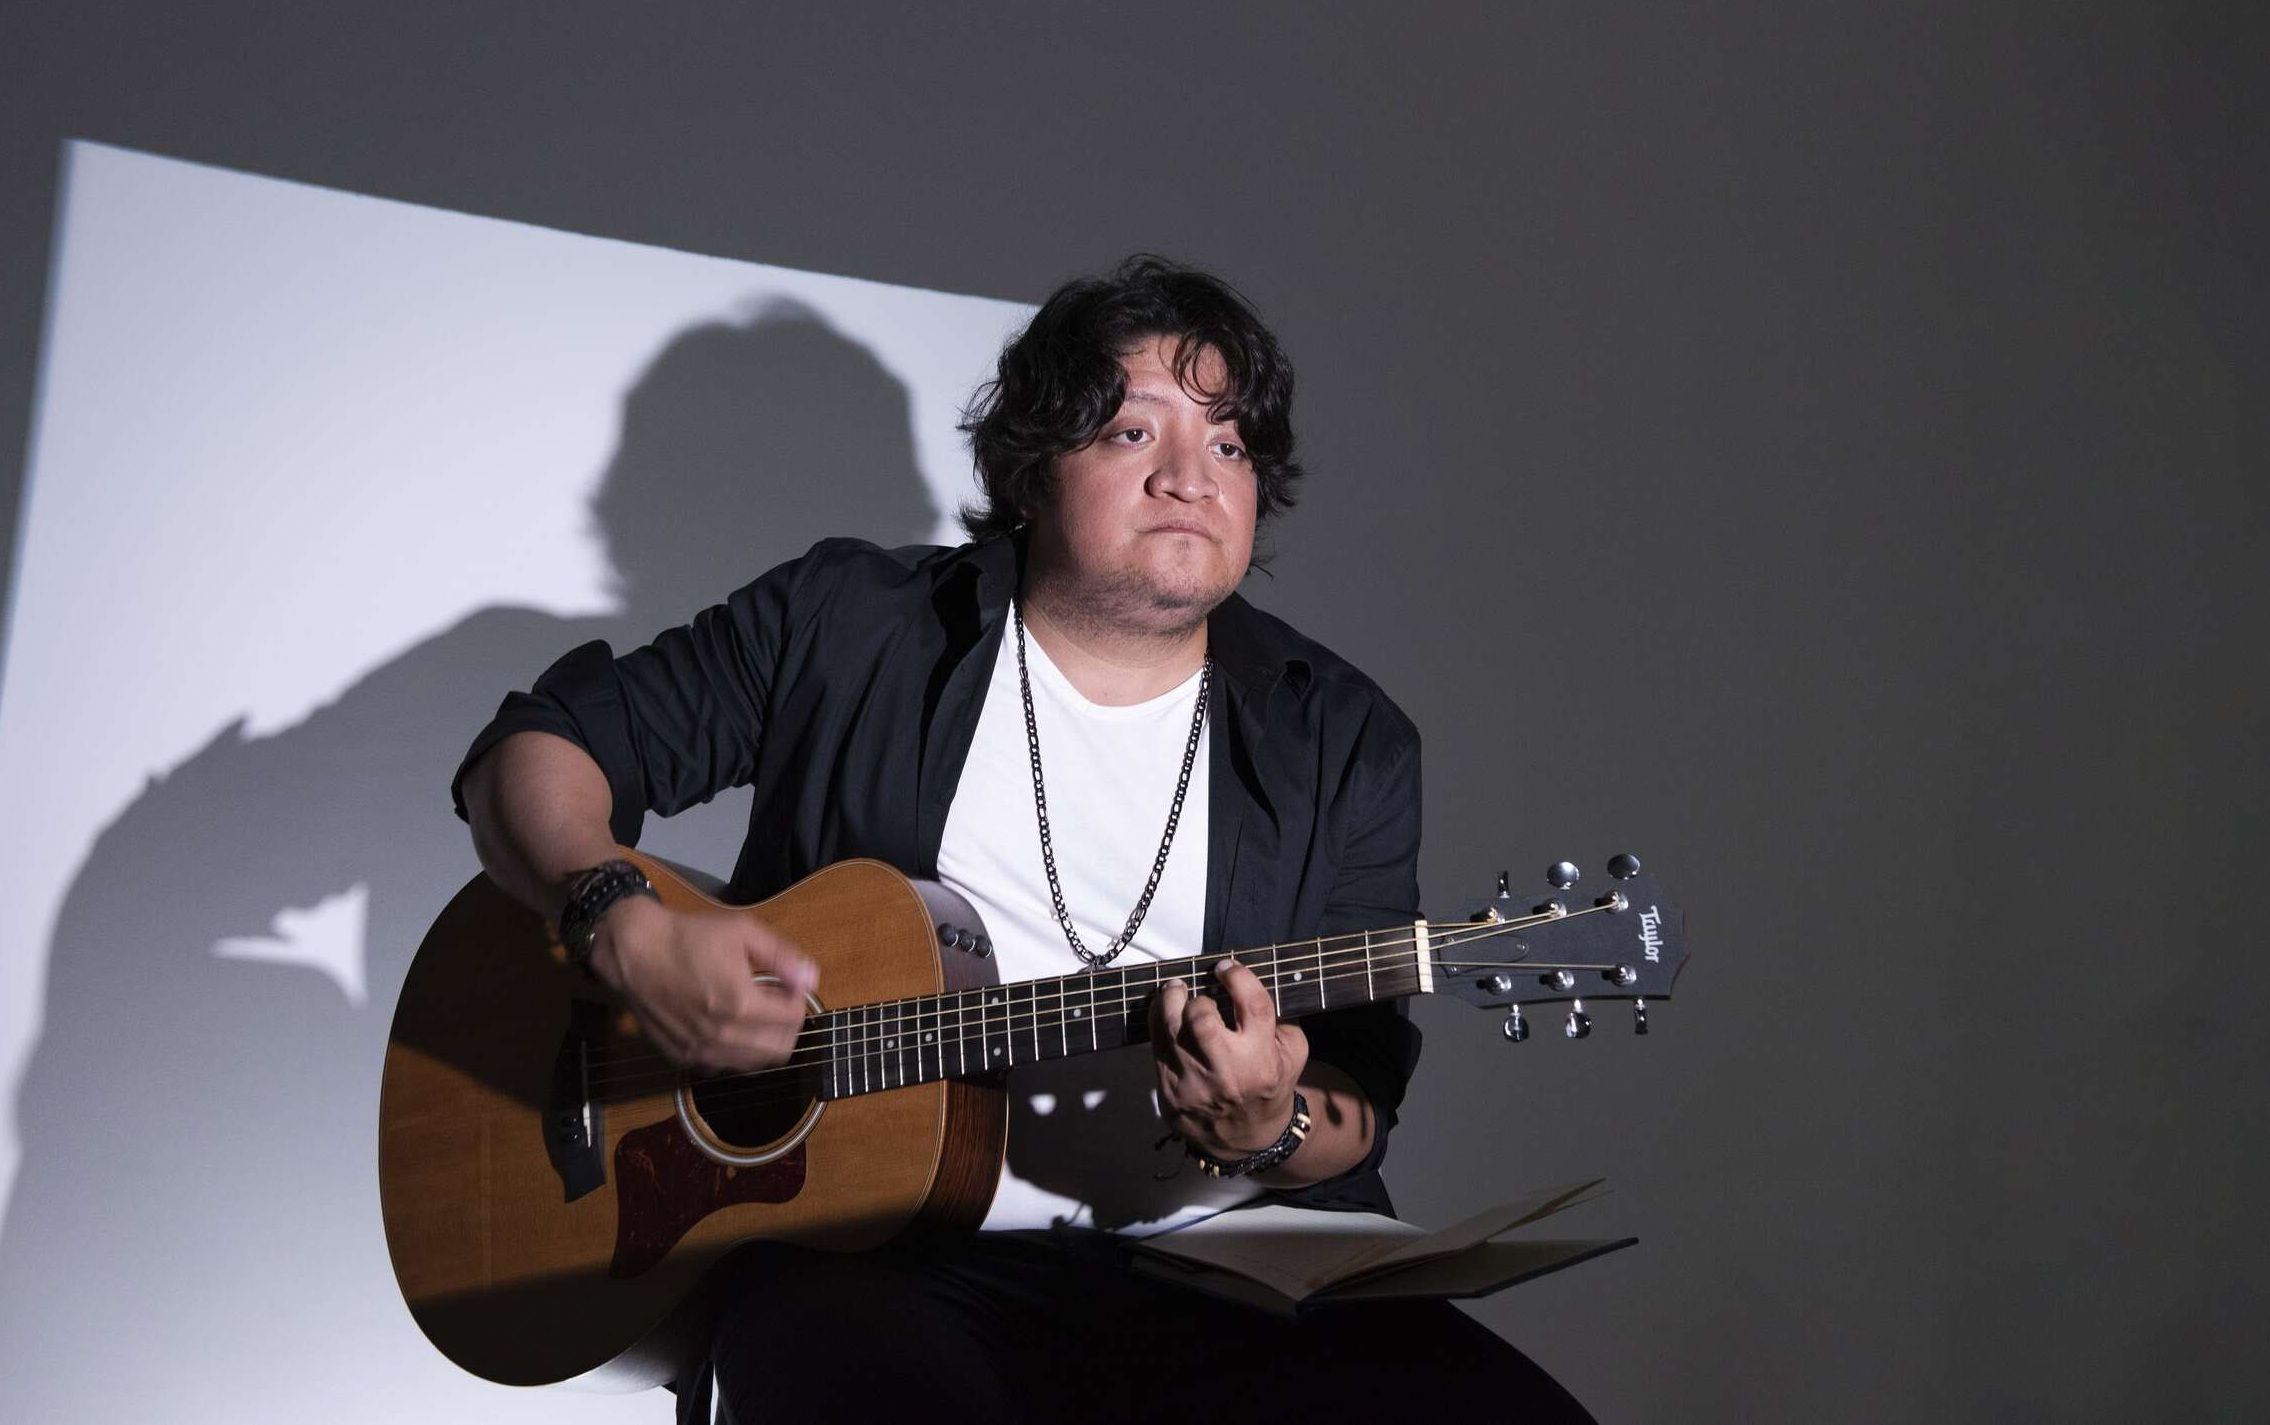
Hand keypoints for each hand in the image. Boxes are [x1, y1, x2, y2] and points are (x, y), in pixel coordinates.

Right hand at [586, 896, 815, 1072]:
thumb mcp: (742, 932)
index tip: (787, 986)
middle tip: (776, 1002)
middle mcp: (722, 1036)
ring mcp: (701, 1052)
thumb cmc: (689, 937)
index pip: (794, 1019)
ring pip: (755, 1064)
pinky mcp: (683, 1059)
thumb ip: (782, 957)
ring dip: (765, 1042)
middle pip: (780, 1049)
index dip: (797, 1000)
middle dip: (787, 1026)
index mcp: (740, 1004)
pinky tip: (729, 1026)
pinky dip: (737, 1052)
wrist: (633, 951)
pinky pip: (725, 1067)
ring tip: (754, 1014)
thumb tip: (811, 979)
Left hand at [1151, 958, 1308, 1156]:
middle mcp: (1227, 1074)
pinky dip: (1158, 1024)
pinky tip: (1165, 1014)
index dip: (1238, 978)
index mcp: (1262, 1060)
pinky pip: (1157, 1048)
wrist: (1246, 1136)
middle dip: (1198, 999)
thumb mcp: (1293, 1054)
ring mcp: (1194, 1086)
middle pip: (1201, 1020)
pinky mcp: (1170, 1094)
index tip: (1226, 967)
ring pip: (1171, 1031)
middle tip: (1198, 994)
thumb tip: (1249, 982)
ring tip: (1174, 991)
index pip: (1252, 1007)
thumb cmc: (1270, 1084)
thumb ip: (1279, 1018)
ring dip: (1169, 1003)